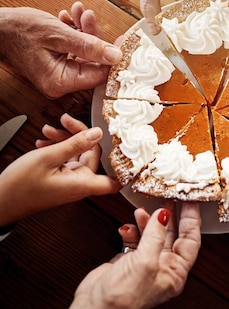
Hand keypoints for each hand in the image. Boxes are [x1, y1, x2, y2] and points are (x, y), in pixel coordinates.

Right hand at [0, 4, 121, 97]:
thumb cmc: (19, 30)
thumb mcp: (58, 35)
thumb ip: (89, 46)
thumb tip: (116, 56)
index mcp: (60, 81)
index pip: (99, 75)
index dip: (112, 56)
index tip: (122, 38)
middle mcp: (60, 82)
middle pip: (93, 62)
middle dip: (94, 36)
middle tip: (89, 16)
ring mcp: (58, 73)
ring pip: (84, 52)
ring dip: (84, 30)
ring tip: (78, 12)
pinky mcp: (55, 63)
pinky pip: (73, 49)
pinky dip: (74, 33)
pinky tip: (68, 18)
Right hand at [0, 114, 118, 225]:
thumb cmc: (20, 186)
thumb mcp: (49, 158)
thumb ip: (75, 144)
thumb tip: (98, 133)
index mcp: (82, 183)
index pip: (116, 181)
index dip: (126, 167)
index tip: (128, 147)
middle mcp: (79, 184)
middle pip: (92, 155)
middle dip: (78, 135)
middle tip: (63, 122)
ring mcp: (69, 182)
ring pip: (77, 155)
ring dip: (64, 140)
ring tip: (47, 132)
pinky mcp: (59, 180)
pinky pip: (66, 161)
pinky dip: (57, 149)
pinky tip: (44, 142)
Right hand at [72, 203, 200, 308]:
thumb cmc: (123, 296)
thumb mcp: (145, 261)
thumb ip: (156, 235)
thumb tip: (164, 215)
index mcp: (175, 273)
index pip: (191, 241)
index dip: (192, 220)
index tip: (190, 201)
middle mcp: (163, 269)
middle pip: (172, 236)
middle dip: (169, 217)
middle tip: (168, 197)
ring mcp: (146, 265)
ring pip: (152, 235)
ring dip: (147, 222)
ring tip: (141, 211)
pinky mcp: (129, 262)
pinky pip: (135, 240)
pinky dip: (132, 231)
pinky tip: (127, 227)